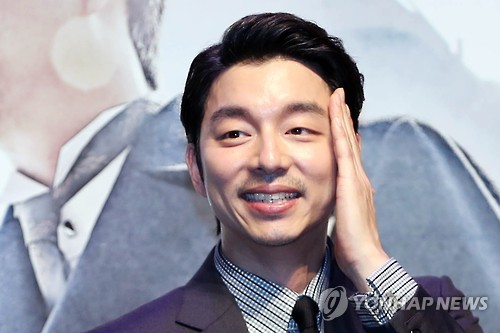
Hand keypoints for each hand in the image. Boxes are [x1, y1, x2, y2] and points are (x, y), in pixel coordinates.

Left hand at [329, 88, 388, 291]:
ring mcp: (357, 178)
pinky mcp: (351, 182)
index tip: (339, 118)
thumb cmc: (351, 245)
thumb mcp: (342, 219)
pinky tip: (336, 115)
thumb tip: (331, 201)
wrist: (365, 258)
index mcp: (355, 187)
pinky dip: (340, 130)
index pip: (349, 155)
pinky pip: (343, 149)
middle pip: (350, 142)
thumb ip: (338, 206)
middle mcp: (359, 178)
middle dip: (344, 119)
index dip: (344, 135)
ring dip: (342, 118)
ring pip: (348, 141)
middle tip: (339, 98)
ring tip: (338, 98)